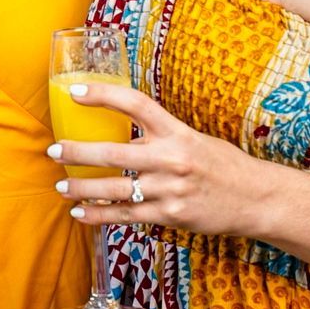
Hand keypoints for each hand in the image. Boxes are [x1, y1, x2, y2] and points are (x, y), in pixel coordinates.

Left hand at [49, 80, 272, 236]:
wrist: (257, 199)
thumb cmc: (222, 165)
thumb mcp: (193, 139)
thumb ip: (159, 138)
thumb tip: (121, 136)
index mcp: (176, 131)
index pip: (135, 104)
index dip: (104, 95)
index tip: (75, 92)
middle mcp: (171, 158)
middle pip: (113, 151)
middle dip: (77, 151)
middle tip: (52, 150)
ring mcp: (170, 189)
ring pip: (115, 188)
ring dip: (82, 187)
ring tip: (60, 185)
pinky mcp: (171, 215)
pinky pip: (127, 215)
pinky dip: (99, 215)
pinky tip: (80, 213)